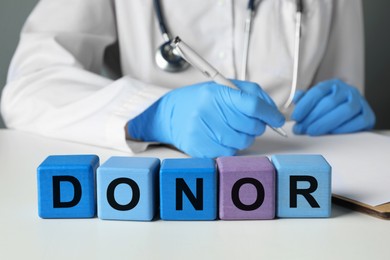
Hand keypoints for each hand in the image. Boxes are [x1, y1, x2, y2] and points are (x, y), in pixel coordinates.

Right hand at [127, 80, 284, 157]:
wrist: (170, 115)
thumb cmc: (202, 100)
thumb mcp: (223, 87)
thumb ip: (252, 94)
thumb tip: (275, 113)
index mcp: (216, 93)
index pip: (252, 105)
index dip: (270, 113)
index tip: (277, 119)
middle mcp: (208, 112)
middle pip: (251, 126)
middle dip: (257, 125)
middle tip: (247, 121)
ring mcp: (203, 132)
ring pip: (244, 141)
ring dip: (244, 136)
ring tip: (231, 127)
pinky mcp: (200, 149)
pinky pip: (231, 152)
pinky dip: (231, 145)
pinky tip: (220, 136)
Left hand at [291, 79, 375, 135]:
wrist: (351, 114)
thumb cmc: (329, 108)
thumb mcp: (315, 100)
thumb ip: (304, 99)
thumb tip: (296, 98)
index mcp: (332, 85)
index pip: (317, 92)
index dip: (305, 105)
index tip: (296, 117)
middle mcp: (347, 91)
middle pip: (329, 103)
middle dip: (312, 117)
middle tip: (301, 128)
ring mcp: (359, 102)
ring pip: (344, 111)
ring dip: (325, 123)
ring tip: (312, 131)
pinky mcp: (368, 116)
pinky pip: (358, 121)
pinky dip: (343, 128)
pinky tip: (331, 133)